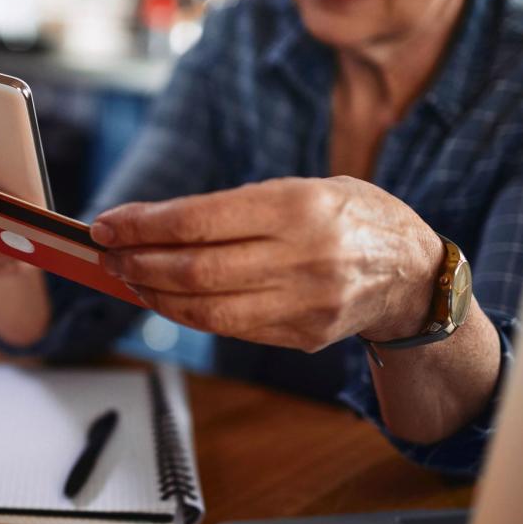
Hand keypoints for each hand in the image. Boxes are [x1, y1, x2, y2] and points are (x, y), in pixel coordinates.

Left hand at [90, 177, 442, 350]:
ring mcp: (303, 303)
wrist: (413, 274)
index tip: (108, 224)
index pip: (200, 220)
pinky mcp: (302, 335)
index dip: (144, 225)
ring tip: (128, 277)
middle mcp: (303, 257)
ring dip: (154, 295)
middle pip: (196, 269)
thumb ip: (237, 208)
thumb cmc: (350, 217)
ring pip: (206, 308)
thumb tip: (156, 226)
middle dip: (139, 262)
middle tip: (108, 253)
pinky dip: (187, 315)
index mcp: (299, 206)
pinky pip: (229, 328)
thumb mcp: (305, 187)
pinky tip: (165, 299)